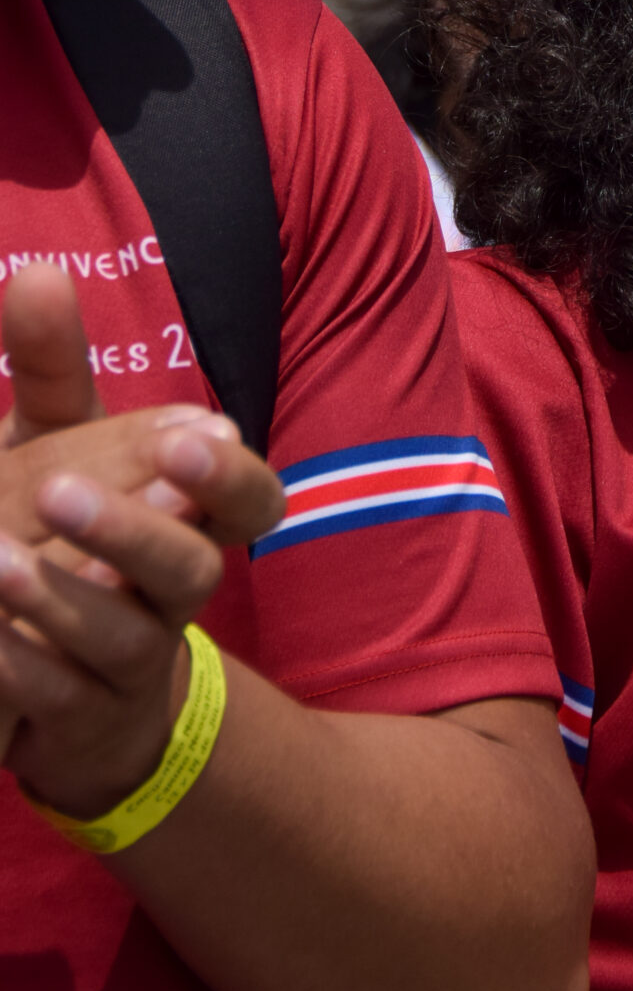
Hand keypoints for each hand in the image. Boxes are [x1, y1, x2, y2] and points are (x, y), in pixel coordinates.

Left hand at [0, 266, 283, 792]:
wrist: (72, 682)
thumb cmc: (68, 537)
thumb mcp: (58, 447)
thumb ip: (51, 367)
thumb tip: (39, 272)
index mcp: (191, 517)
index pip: (252, 499)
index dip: (229, 474)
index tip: (187, 436)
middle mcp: (176, 591)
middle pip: (192, 568)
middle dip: (132, 532)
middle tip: (55, 490)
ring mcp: (132, 662)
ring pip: (125, 638)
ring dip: (59, 598)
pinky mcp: (81, 719)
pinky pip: (61, 696)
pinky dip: (21, 663)